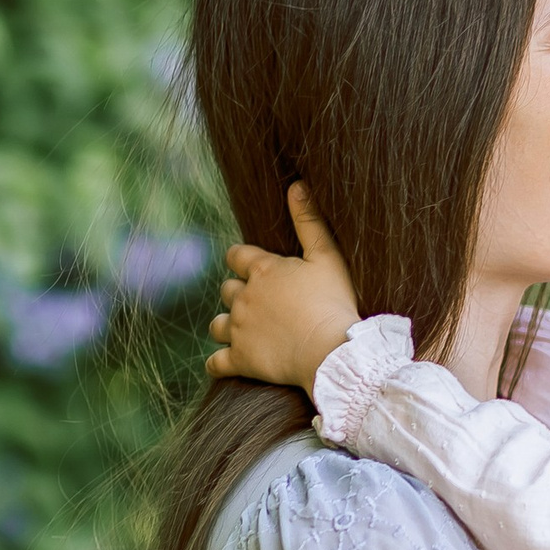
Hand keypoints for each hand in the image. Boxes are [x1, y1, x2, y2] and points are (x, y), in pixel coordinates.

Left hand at [207, 185, 362, 395]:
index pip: (236, 256)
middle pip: (226, 290)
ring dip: (227, 326)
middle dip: (239, 294)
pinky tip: (226, 363)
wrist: (332, 352)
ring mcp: (239, 329)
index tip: (255, 270)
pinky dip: (218, 363)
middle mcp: (244, 297)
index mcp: (262, 270)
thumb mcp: (328, 257)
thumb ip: (309, 221)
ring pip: (217, 324)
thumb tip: (297, 185)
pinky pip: (215, 362)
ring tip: (245, 332)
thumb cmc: (334, 303)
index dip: (243, 261)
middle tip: (261, 304)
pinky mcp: (240, 359)